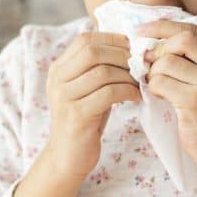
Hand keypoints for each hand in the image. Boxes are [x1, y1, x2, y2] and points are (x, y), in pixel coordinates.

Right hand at [43, 31, 141, 179]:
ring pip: (103, 72)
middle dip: (122, 55)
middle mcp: (57, 80)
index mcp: (58, 69)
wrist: (68, 156)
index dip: (111, 39)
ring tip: (139, 83)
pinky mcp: (77, 115)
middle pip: (92, 51)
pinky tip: (137, 98)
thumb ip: (98, 68)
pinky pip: (108, 93)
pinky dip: (128, 92)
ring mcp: (64, 97)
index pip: (84, 39)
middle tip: (140, 66)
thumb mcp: (87, 89)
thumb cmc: (85, 120)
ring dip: (128, 75)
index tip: (131, 49)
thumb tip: (129, 46)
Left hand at [134, 20, 196, 196]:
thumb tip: (151, 34)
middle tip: (147, 62)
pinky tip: (160, 96)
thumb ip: (191, 54)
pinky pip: (160, 82)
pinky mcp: (195, 101)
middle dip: (158, 48)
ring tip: (158, 85)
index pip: (192, 28)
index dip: (162, 27)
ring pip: (167, 61)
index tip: (140, 30)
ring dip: (154, 73)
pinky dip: (153, 87)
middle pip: (181, 39)